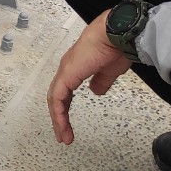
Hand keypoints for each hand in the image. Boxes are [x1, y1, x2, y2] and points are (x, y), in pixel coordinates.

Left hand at [46, 11, 133, 145]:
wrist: (115, 34)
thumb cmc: (115, 47)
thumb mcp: (109, 71)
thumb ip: (101, 81)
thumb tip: (96, 91)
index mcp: (77, 66)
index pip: (65, 92)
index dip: (65, 108)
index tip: (68, 124)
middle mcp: (68, 68)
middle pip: (57, 97)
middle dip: (59, 117)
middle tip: (64, 135)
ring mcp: (66, 71)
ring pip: (55, 99)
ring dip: (58, 119)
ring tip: (64, 136)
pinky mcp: (67, 74)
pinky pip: (58, 98)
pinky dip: (58, 113)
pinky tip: (62, 124)